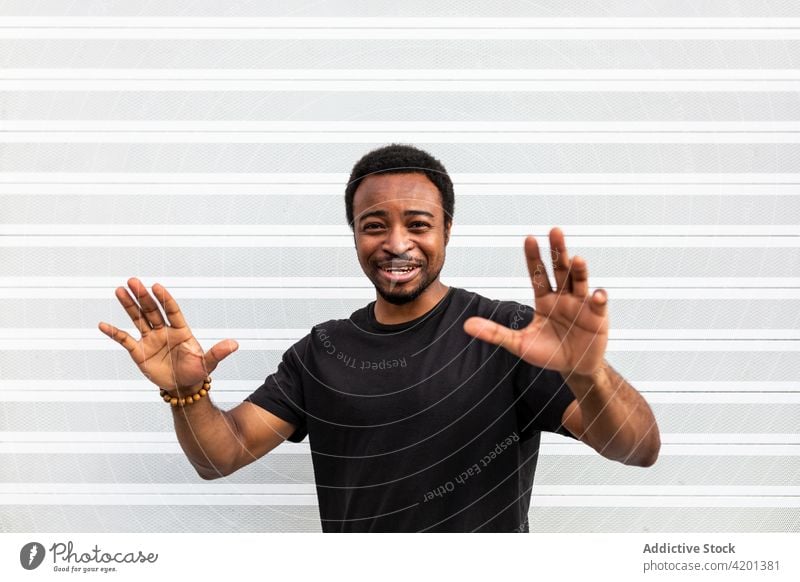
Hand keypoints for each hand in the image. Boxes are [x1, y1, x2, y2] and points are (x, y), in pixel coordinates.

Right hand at [98, 278, 238, 394]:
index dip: (164, 299)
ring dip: (129, 305)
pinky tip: (102, 324)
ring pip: (138, 319)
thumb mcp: (207, 363)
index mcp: (181, 331)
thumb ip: (218, 352)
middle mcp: (164, 331)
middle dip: (143, 296)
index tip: (156, 286)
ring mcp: (150, 340)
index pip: (171, 310)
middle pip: (152, 310)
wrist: (183, 387)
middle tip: (133, 281)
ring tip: (119, 290)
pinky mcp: (139, 352)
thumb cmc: (197, 372)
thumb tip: (235, 344)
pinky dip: (114, 333)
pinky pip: (124, 340)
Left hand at [463, 227, 608, 376]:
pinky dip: (599, 298)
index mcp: (544, 298)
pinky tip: (598, 295)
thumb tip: (467, 326)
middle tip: (555, 231)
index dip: (533, 257)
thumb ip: (495, 333)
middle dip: (558, 251)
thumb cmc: (546, 352)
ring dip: (579, 270)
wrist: (573, 368)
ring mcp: (581, 304)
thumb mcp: (519, 343)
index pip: (537, 273)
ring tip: (577, 259)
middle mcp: (562, 296)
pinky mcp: (597, 317)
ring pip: (579, 281)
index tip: (529, 238)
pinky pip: (599, 304)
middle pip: (560, 269)